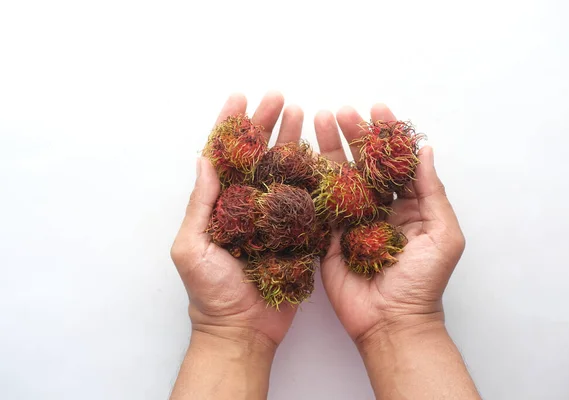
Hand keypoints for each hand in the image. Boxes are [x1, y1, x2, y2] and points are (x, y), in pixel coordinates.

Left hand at [170, 92, 304, 347]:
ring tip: (302, 114)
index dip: (231, 125)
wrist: (243, 330)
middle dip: (266, 124)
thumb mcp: (192, 248)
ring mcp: (273, 217)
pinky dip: (312, 176)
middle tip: (279, 98)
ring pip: (283, 170)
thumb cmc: (211, 293)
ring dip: (291, 141)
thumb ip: (200, 205)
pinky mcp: (296, 233)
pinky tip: (320, 154)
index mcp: (219, 204)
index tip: (240, 98)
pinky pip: (305, 200)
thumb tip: (204, 159)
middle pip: (257, 155)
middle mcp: (246, 205)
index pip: (224, 155)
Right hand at [314, 104, 465, 343]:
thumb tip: (426, 149)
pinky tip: (302, 156)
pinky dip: (311, 179)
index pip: (394, 162)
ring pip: (338, 177)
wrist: (391, 321)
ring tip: (318, 120)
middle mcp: (377, 207)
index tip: (378, 108)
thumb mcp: (442, 234)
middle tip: (342, 111)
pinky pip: (319, 203)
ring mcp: (351, 219)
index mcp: (407, 204)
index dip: (385, 135)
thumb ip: (432, 191)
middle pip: (363, 163)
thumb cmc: (423, 282)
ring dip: (328, 148)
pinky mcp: (328, 235)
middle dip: (353, 135)